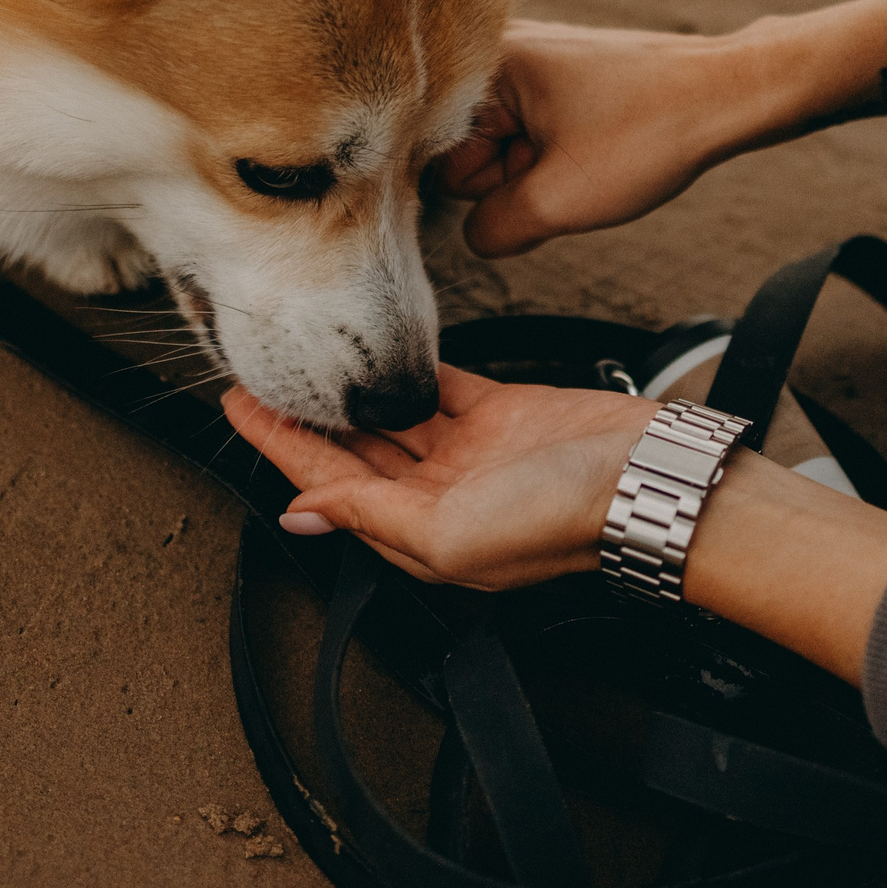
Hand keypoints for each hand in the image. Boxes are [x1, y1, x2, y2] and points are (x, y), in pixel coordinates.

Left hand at [224, 364, 886, 683]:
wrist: (650, 480)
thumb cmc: (564, 521)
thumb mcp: (449, 535)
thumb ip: (372, 517)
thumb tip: (303, 514)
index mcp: (422, 536)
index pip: (331, 487)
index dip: (280, 449)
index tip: (236, 408)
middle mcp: (439, 497)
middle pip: (352, 453)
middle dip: (302, 419)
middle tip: (252, 372)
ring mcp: (471, 453)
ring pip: (389, 418)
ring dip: (345, 392)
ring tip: (298, 356)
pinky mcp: (503, 413)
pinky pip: (439, 389)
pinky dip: (405, 373)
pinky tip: (373, 351)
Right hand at [432, 20, 752, 256]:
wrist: (729, 95)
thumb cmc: (650, 134)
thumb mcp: (558, 201)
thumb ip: (490, 230)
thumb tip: (474, 235)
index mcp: (483, 63)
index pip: (437, 156)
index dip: (486, 187)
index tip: (535, 179)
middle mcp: (496, 50)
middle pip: (466, 151)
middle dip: (513, 178)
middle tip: (569, 169)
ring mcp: (528, 61)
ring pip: (502, 147)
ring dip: (538, 171)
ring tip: (589, 157)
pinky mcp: (555, 75)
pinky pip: (530, 133)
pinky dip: (557, 155)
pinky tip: (595, 149)